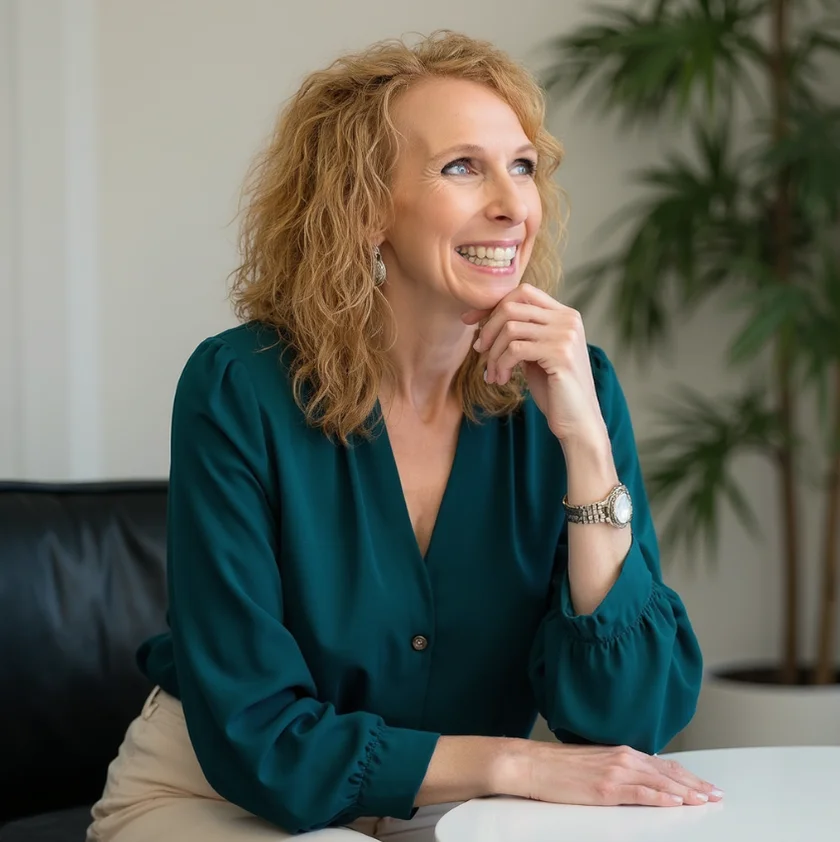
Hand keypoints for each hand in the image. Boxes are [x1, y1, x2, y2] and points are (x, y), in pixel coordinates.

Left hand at [462, 284, 604, 443]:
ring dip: (493, 353)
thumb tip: (485, 320)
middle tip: (479, 351)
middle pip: (512, 307)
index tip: (470, 322)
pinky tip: (501, 380)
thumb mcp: (536, 354)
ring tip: (493, 374)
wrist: (578, 421)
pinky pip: (515, 349)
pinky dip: (500, 364)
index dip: (492, 305)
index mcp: (565, 315)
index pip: (523, 293)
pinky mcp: (560, 354)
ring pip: (510, 329)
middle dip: (488, 329)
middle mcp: (568, 320)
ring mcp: (566, 335)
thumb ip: (522, 334)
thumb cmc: (554, 390)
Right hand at [499, 741, 723, 806]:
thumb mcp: (592, 763)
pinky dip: (664, 798)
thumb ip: (616, 769)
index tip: (703, 784)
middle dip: (695, 784)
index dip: (686, 775)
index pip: (662, 765)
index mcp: (619, 752)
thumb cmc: (555, 766)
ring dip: (687, 792)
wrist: (530, 764)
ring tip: (706, 800)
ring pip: (661, 782)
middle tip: (717, 794)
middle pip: (668, 772)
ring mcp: (615, 772)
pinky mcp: (607, 788)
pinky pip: (642, 793)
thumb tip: (634, 781)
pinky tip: (678, 803)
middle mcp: (622, 758)